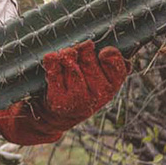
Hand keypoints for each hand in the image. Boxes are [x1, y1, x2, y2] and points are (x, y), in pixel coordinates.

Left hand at [0, 40, 128, 145]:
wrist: (53, 116)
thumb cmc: (77, 87)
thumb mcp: (95, 74)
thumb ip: (103, 60)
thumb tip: (101, 49)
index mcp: (112, 86)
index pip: (114, 61)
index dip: (106, 53)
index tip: (100, 54)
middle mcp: (99, 96)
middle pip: (87, 54)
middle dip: (79, 51)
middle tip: (75, 59)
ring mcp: (79, 100)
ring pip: (69, 59)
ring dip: (63, 56)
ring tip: (63, 63)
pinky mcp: (59, 101)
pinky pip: (53, 65)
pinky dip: (50, 61)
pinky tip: (51, 66)